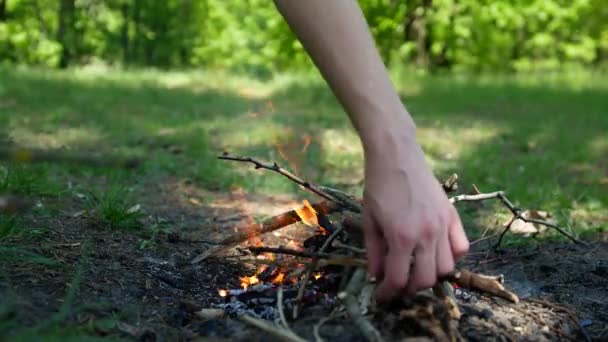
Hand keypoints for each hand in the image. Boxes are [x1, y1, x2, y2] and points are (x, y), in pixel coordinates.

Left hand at [363, 133, 468, 301]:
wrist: (396, 155)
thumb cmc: (378, 186)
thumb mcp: (369, 221)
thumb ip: (374, 252)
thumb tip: (376, 277)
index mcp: (401, 237)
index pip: (398, 279)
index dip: (387, 293)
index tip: (381, 297)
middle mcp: (426, 235)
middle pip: (425, 280)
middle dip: (409, 288)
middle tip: (397, 283)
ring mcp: (443, 225)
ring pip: (446, 268)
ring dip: (430, 274)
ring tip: (416, 268)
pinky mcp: (452, 215)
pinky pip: (461, 247)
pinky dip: (451, 256)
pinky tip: (436, 253)